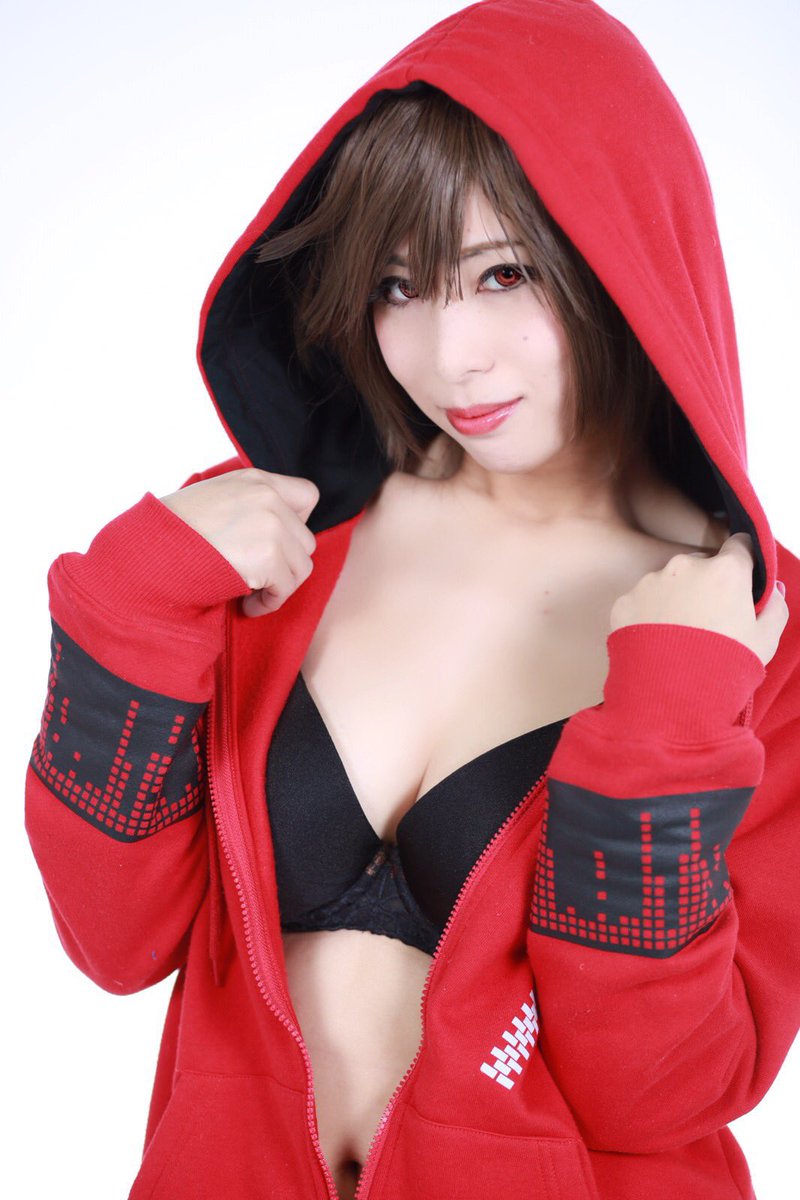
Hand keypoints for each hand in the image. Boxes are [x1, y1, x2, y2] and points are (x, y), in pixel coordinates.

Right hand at [159, 468, 319, 617]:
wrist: (150, 550)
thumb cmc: (173, 531)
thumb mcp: (215, 498)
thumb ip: (249, 505)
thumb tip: (275, 534)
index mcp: (256, 479)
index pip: (308, 495)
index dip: (298, 524)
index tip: (277, 543)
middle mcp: (268, 497)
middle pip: (306, 540)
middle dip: (285, 564)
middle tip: (257, 578)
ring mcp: (271, 525)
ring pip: (301, 567)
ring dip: (278, 586)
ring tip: (249, 593)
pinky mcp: (269, 556)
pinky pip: (286, 589)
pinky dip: (268, 603)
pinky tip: (246, 605)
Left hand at [609, 532, 788, 666]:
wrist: (671, 698)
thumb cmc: (725, 667)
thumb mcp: (765, 640)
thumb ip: (774, 608)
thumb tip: (773, 591)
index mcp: (725, 571)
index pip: (739, 546)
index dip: (743, 562)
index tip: (741, 578)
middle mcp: (684, 567)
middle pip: (700, 565)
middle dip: (705, 584)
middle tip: (708, 619)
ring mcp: (650, 583)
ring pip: (667, 582)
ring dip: (674, 599)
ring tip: (679, 637)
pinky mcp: (625, 602)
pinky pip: (640, 602)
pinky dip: (647, 617)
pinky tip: (655, 643)